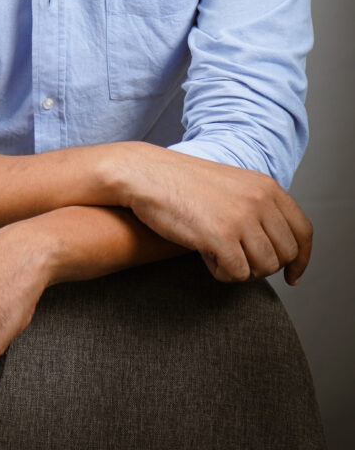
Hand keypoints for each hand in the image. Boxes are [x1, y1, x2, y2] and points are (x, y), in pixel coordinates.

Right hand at [110, 143, 312, 283]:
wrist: (147, 174)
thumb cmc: (183, 183)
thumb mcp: (233, 186)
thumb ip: (259, 208)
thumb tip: (278, 248)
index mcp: (266, 187)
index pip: (303, 231)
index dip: (301, 259)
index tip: (293, 275)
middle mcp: (259, 201)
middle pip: (285, 255)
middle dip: (264, 266)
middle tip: (239, 262)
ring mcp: (241, 218)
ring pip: (263, 268)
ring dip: (241, 270)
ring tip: (218, 254)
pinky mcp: (220, 237)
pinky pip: (237, 274)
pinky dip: (222, 273)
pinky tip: (206, 257)